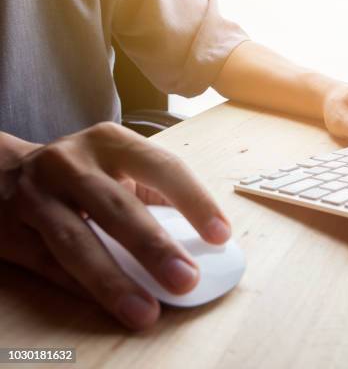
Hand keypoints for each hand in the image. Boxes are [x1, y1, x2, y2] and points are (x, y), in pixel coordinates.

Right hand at [0, 123, 230, 329]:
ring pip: (75, 242)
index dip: (194, 201)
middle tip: (186, 280)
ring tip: (145, 311)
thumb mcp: (119, 165)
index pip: (162, 167)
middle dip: (154, 247)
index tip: (220, 236)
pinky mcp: (11, 229)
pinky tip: (108, 306)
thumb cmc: (85, 172)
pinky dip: (81, 289)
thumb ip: (156, 195)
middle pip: (117, 207)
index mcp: (111, 142)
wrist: (8, 171)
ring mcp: (36, 195)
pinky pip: (48, 265)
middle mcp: (71, 163)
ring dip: (113, 280)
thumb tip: (203, 246)